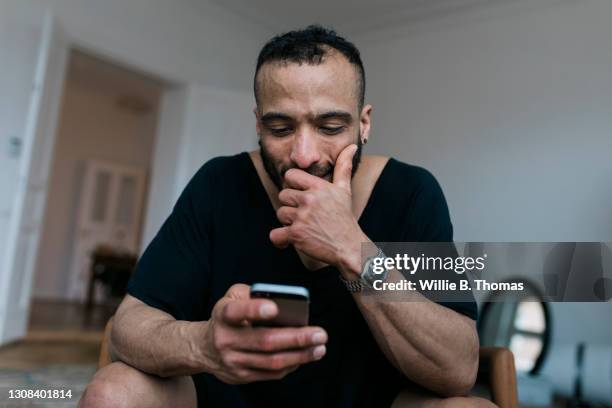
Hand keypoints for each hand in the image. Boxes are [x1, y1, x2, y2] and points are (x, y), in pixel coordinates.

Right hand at [202, 284, 326, 383]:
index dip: (254, 310)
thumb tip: (285, 301)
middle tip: (320, 334)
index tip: (275, 308)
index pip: (236, 311)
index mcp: (223, 314)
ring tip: (319, 348)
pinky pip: (271, 373)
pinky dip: (291, 365)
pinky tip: (305, 356)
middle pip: (264, 341)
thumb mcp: (233, 297)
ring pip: (271, 361)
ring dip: (300, 355)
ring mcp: (233, 361)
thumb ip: (255, 293)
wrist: (204, 347)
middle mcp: (226, 339)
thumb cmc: (228, 315)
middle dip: (296, 338)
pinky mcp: (241, 376)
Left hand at [269, 144, 366, 276]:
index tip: (302, 196)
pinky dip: (280, 239)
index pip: (291, 175)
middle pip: (283, 195)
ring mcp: (302, 217)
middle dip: (291, 206)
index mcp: (319, 187)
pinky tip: (290, 240)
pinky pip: (275, 234)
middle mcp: (310, 200)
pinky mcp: (296, 235)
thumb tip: (352, 146)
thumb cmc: (344, 218)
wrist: (349, 247)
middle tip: (306, 215)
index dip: (293, 186)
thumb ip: (343, 167)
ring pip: (280, 213)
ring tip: (304, 226)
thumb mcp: (344, 191)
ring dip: (288, 222)